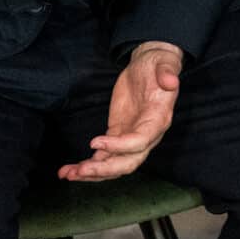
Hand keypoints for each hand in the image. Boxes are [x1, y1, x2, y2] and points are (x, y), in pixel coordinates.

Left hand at [62, 43, 182, 182]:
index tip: (95, 142)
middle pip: (127, 162)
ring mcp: (130, 138)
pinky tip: (70, 170)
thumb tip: (171, 81)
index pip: (140, 142)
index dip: (119, 146)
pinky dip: (88, 165)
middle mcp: (147, 136)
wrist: (150, 67)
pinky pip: (104, 156)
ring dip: (92, 173)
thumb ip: (167, 73)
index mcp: (158, 121)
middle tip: (80, 170)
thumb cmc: (157, 66)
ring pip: (113, 164)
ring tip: (68, 174)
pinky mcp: (117, 134)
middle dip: (103, 169)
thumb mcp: (164, 64)